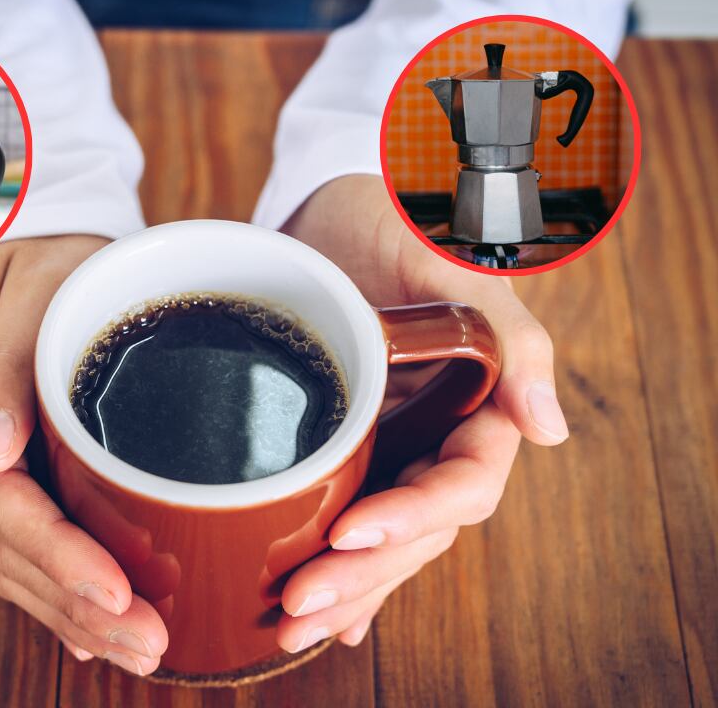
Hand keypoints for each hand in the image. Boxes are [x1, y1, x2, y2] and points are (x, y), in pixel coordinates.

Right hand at [0, 236, 167, 675]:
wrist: (45, 245)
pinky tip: (90, 627)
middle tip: (147, 643)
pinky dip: (55, 588)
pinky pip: (15, 538)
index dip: (57, 552)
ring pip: (8, 553)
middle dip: (75, 601)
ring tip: (135, 646)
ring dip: (70, 609)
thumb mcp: (38, 282)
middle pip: (2, 538)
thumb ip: (3, 364)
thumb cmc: (57, 254)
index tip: (117, 593)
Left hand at [275, 175, 567, 651]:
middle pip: (419, 528)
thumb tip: (550, 430)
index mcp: (480, 405)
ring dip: (347, 589)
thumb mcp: (447, 263)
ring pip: (385, 538)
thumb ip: (509, 336)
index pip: (462, 483)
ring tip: (292, 626)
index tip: (350, 534)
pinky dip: (342, 571)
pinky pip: (354, 519)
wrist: (333, 216)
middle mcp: (440, 437)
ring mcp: (396, 449)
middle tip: (302, 604)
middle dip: (366, 573)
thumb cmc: (395, 224)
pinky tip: (321, 615)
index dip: (412, 516)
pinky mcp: (352, 451)